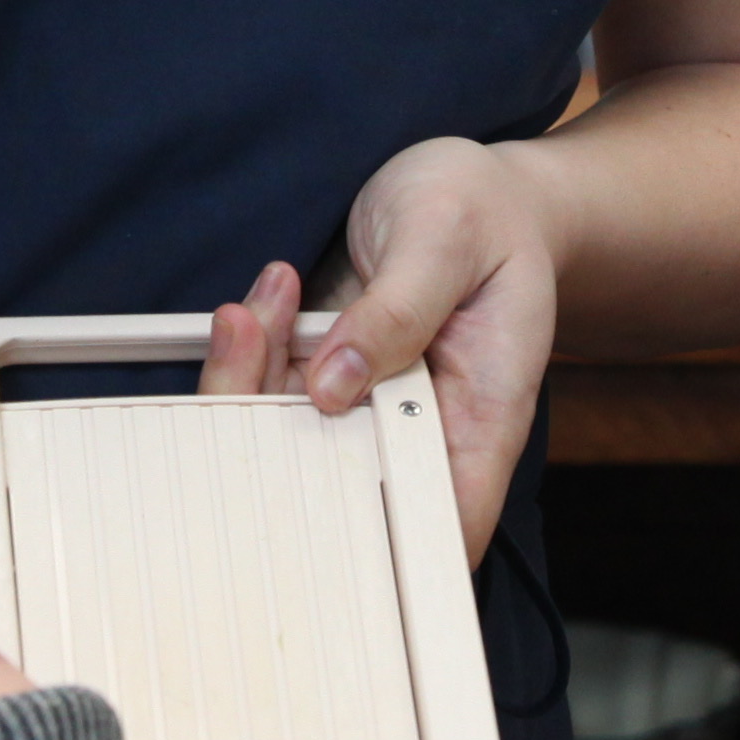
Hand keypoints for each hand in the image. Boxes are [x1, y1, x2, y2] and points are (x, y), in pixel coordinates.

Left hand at [194, 135, 561, 556]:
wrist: (470, 190)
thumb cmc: (484, 212)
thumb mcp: (444, 240)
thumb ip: (395, 312)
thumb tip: (334, 385)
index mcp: (481, 417)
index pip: (444, 527)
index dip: (384, 550)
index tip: (314, 502)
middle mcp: (423, 428)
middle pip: (343, 492)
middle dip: (276, 439)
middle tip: (256, 342)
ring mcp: (370, 407)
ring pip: (292, 442)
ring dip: (254, 380)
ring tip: (268, 300)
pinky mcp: (330, 377)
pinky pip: (274, 391)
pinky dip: (255, 350)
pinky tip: (272, 291)